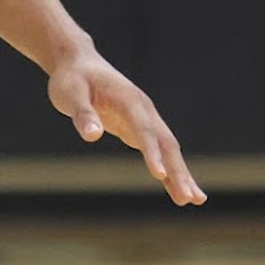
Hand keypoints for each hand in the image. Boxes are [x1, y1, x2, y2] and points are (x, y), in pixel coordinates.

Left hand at [48, 50, 206, 205]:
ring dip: (181, 174)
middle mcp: (143, 110)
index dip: (152, 152)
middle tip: (189, 199)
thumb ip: (82, 114)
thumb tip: (93, 135)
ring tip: (195, 200)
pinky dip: (170, 171)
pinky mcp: (138, 128)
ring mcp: (144, 119)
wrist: (78, 63)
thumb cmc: (72, 79)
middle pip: (165, 143)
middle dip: (178, 171)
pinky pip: (159, 152)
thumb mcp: (69, 93)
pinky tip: (178, 192)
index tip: (160, 175)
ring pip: (168, 149)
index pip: (143, 130)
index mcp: (128, 99)